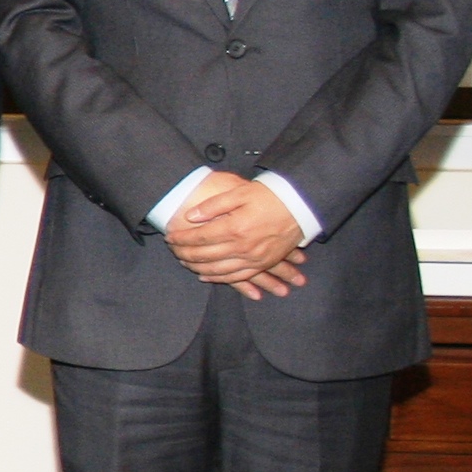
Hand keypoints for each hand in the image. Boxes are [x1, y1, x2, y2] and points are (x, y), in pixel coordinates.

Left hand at [166, 170, 308, 293]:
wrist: (301, 205)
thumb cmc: (270, 196)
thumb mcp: (240, 193)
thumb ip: (213, 205)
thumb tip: (190, 216)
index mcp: (235, 228)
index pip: (199, 237)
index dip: (181, 238)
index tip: (169, 236)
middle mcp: (243, 247)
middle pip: (205, 255)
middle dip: (184, 253)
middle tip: (172, 249)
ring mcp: (254, 258)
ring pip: (217, 269)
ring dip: (197, 267)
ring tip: (183, 262)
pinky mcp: (263, 263)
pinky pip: (236, 276)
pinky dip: (218, 278)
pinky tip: (205, 275)